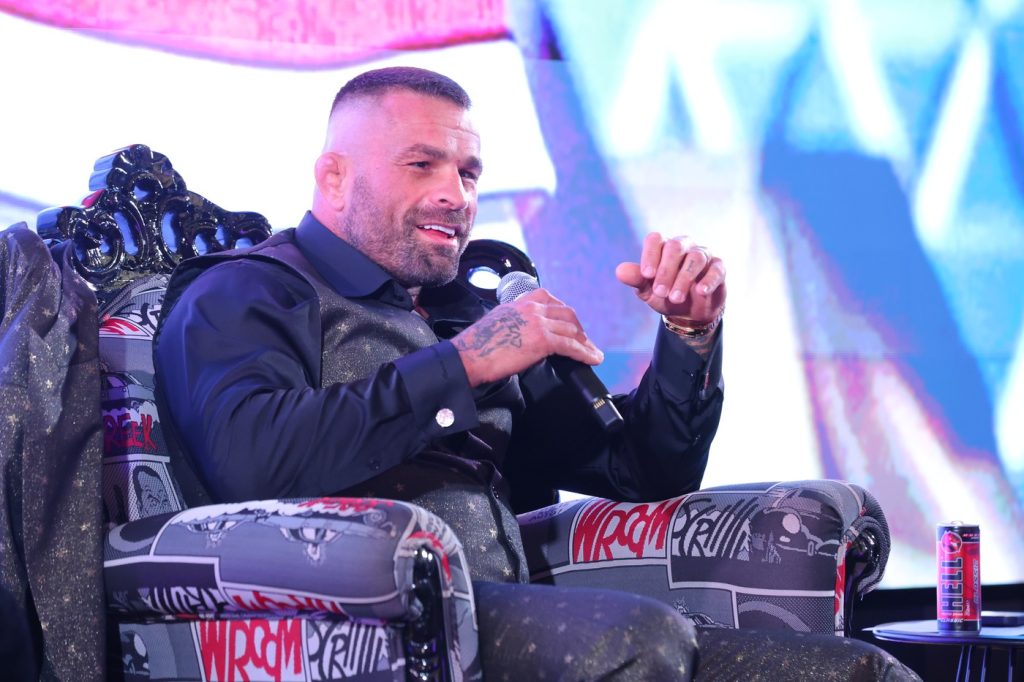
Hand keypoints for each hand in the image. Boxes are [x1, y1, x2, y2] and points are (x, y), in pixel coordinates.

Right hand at [452, 288, 602, 386]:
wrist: (468, 356)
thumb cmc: (476, 348)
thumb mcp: (496, 325)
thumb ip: (513, 324)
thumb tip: (524, 337)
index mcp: (518, 304)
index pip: (547, 298)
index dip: (562, 310)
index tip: (568, 322)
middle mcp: (530, 309)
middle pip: (565, 312)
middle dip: (578, 327)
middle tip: (584, 340)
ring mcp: (538, 323)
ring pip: (571, 329)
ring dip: (585, 342)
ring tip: (593, 353)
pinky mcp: (543, 340)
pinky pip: (571, 345)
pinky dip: (585, 352)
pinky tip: (592, 359)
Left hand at [615, 232, 725, 323]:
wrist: (688, 313)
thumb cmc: (665, 295)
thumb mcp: (648, 290)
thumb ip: (636, 279)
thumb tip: (619, 271)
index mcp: (663, 248)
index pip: (655, 240)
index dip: (650, 255)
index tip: (646, 275)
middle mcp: (683, 246)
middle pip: (675, 247)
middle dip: (666, 271)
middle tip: (660, 292)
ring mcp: (702, 255)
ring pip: (695, 257)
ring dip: (683, 278)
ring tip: (675, 298)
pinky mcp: (718, 268)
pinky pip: (716, 269)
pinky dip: (708, 280)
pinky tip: (700, 292)